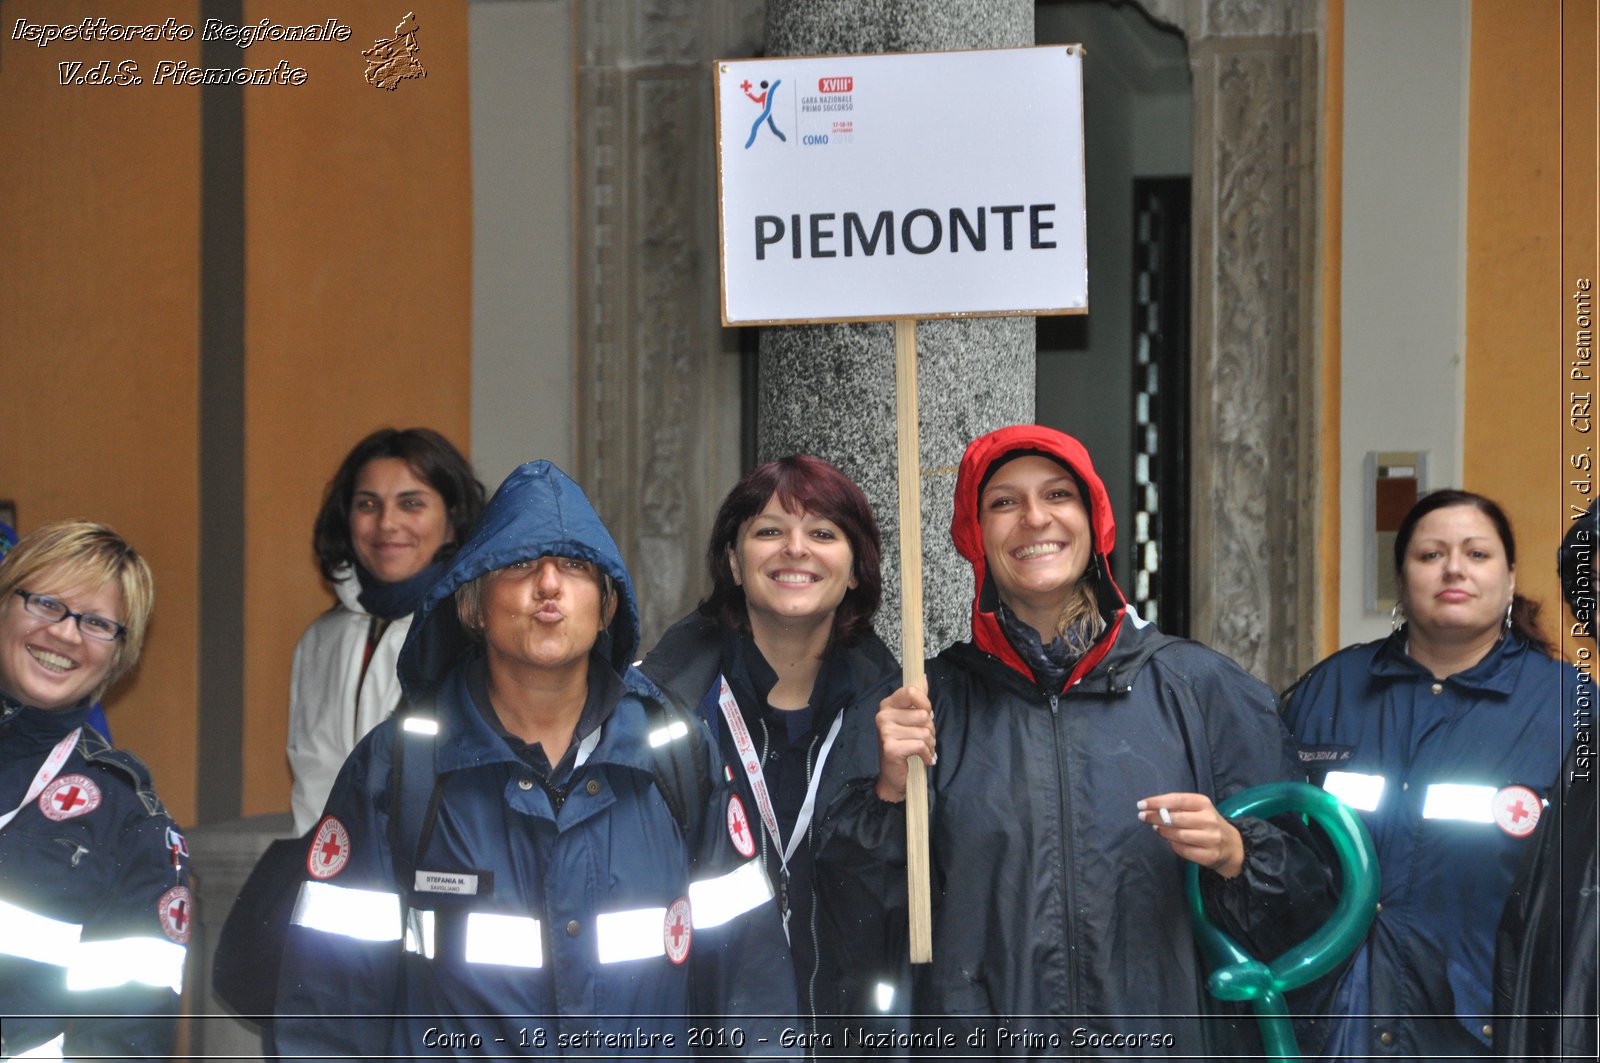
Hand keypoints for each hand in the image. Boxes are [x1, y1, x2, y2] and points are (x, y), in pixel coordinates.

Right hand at [874, 680, 935, 802]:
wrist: (895, 778)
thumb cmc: (906, 747)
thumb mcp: (912, 721)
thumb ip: (918, 699)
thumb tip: (924, 678)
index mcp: (887, 705)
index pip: (911, 691)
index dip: (925, 703)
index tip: (926, 714)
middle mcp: (883, 715)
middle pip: (923, 714)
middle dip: (930, 730)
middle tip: (922, 740)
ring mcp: (885, 731)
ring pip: (924, 731)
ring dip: (930, 744)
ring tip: (922, 751)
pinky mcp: (890, 747)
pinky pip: (920, 744)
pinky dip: (927, 755)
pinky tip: (922, 760)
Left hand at [1137, 792, 1243, 877]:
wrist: (1232, 846)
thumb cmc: (1207, 823)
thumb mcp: (1197, 809)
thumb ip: (1178, 807)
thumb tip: (1151, 808)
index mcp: (1204, 803)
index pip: (1177, 799)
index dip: (1157, 802)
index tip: (1141, 805)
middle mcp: (1209, 820)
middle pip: (1175, 818)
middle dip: (1155, 817)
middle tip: (1142, 817)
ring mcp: (1211, 839)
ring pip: (1178, 835)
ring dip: (1163, 832)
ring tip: (1156, 829)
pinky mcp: (1209, 855)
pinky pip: (1183, 850)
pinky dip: (1173, 845)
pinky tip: (1170, 841)